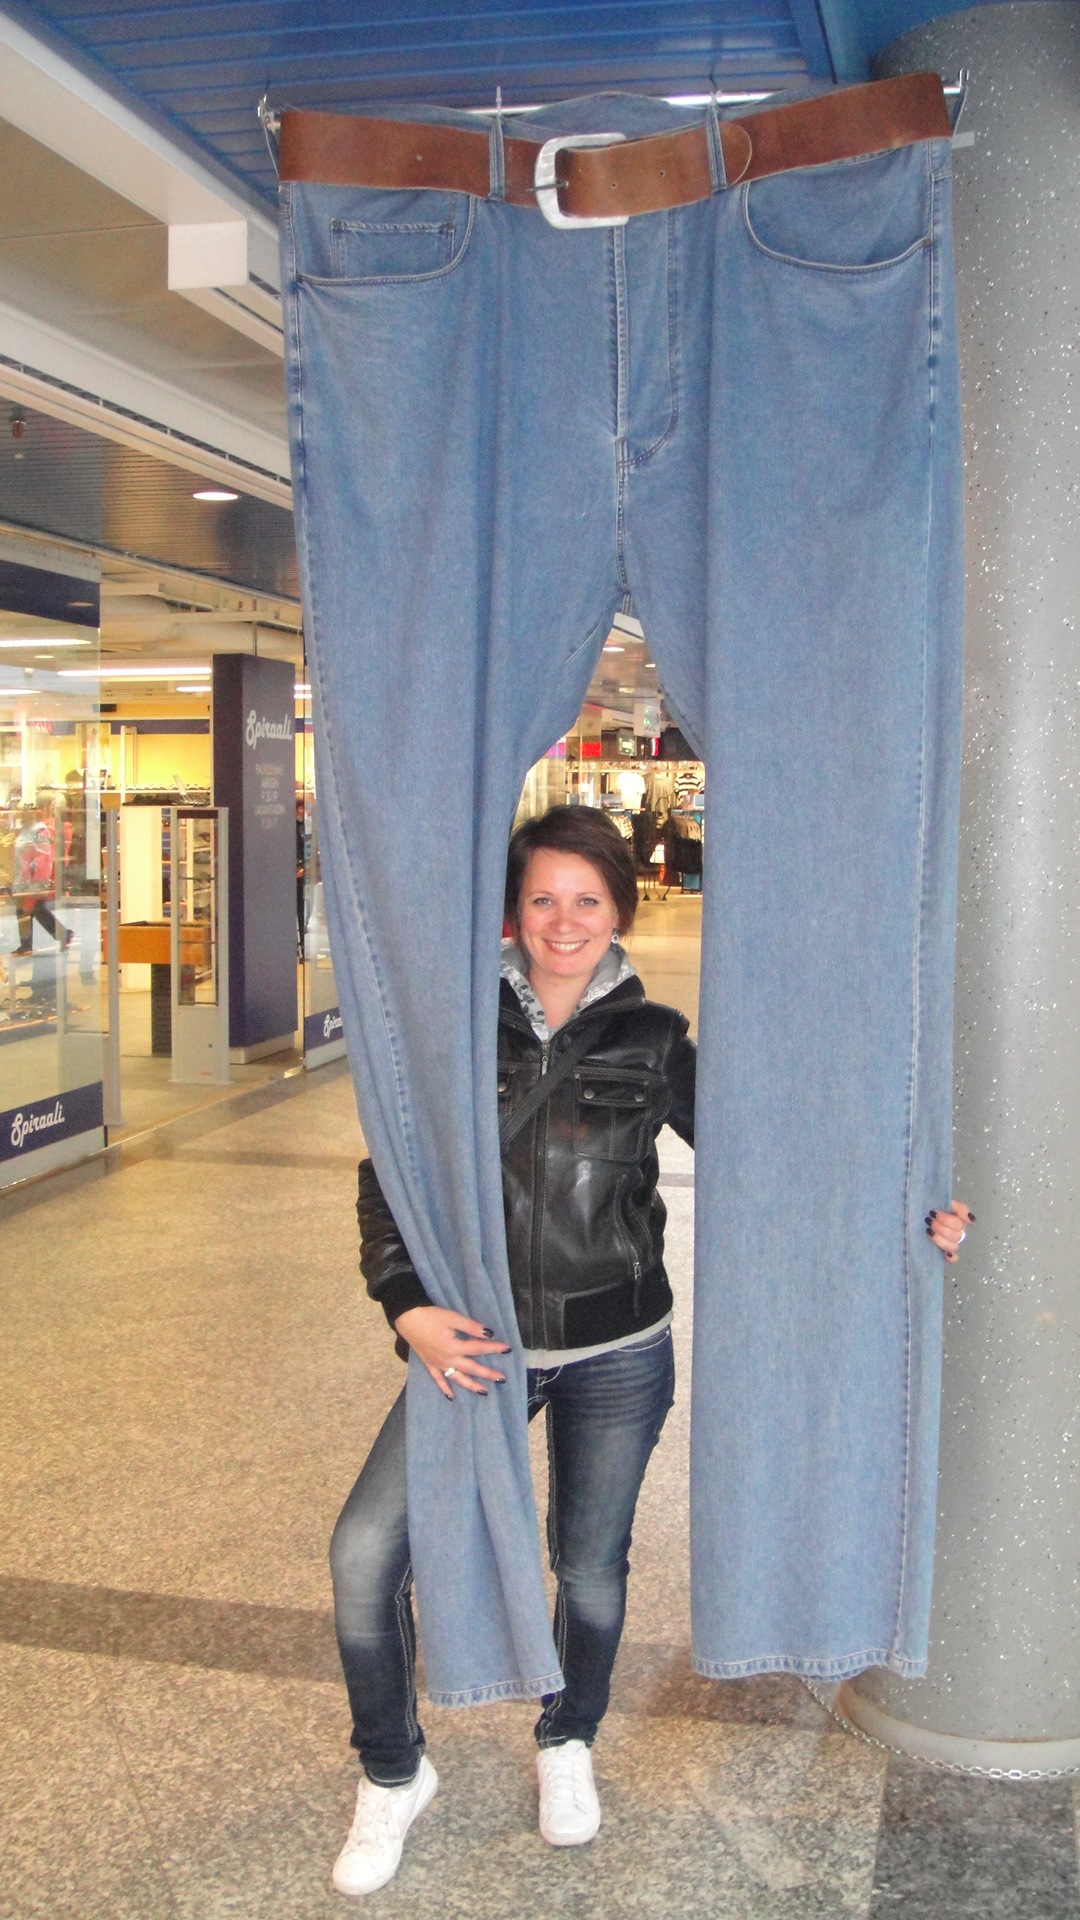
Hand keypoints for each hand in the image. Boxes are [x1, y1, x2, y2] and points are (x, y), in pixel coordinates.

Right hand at [394, 1305, 509, 1399]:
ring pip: (457, 1378)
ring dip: (471, 1385)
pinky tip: (451, 1397)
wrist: (407, 1319)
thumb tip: (488, 1333)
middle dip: (487, 1373)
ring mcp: (438, 1364)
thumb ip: (470, 1327)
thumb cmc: (430, 1316)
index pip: (479, 1349)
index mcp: (454, 1347)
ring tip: (484, 1392)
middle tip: (502, 1378)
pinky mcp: (429, 1365)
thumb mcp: (452, 1317)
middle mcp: (448, 1359)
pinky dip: (445, 1389)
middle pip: (471, 1368)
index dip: (494, 1348)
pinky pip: (438, 1380)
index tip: (507, 1349)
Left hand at [926, 1199, 973, 1262]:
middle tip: (928, 1221)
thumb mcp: (939, 1201)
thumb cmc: (929, 1208)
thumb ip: (957, 1207)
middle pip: (955, 1235)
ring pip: (954, 1246)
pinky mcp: (947, 1253)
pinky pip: (954, 1258)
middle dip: (939, 1227)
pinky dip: (950, 1256)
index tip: (932, 1212)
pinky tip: (944, 1253)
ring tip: (928, 1231)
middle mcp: (957, 1231)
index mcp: (958, 1219)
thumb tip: (971, 1219)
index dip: (946, 1219)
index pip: (959, 1222)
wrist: (917, 1215)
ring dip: (940, 1239)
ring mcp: (952, 1243)